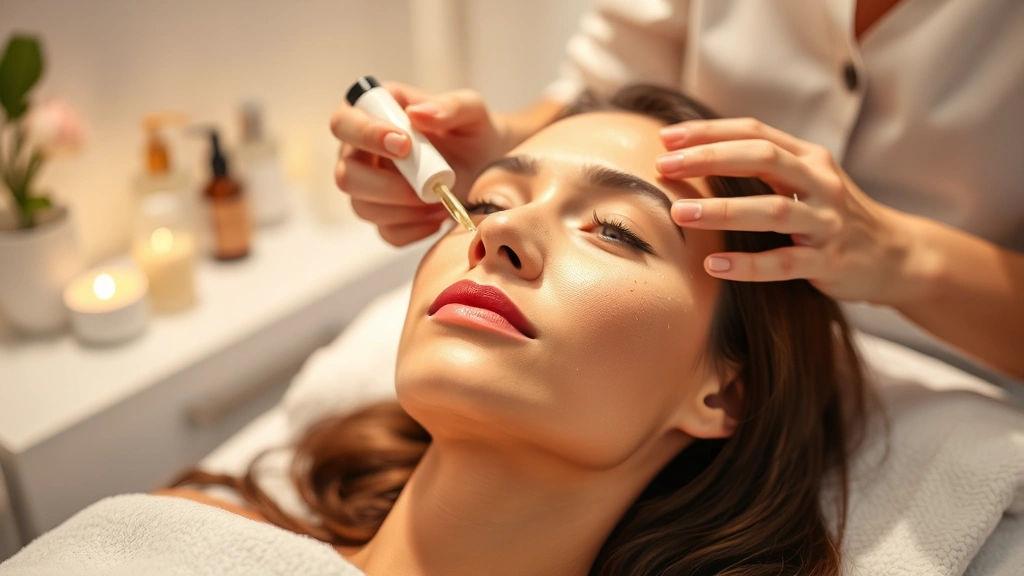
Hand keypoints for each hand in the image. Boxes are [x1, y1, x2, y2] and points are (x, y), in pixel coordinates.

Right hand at [330, 82, 508, 245]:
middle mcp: (361, 154)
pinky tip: (439, 216)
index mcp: (373, 115)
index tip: (404, 144)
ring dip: (404, 209)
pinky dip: (416, 228)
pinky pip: (388, 233)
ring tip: (439, 200)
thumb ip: (449, 106)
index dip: (365, 135)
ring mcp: (370, 189)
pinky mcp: (386, 219)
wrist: (490, 167)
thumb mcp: (471, 110)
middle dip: (385, 185)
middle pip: (346, 175)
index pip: (344, 123)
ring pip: (363, 208)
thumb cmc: (473, 131)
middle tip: (425, 186)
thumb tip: (416, 114)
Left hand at [656, 118, 915, 304]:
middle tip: (664, 166)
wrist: (898, 254)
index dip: (709, 132)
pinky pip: (784, 262)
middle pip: (761, 158)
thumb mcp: (806, 181)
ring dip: (723, 211)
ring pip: (772, 209)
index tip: (666, 138)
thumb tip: (696, 155)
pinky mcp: (829, 262)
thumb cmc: (834, 215)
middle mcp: (820, 183)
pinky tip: (714, 265)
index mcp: (808, 157)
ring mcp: (827, 222)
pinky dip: (748, 265)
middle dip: (709, 159)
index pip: (754, 132)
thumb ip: (764, 167)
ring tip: (681, 213)